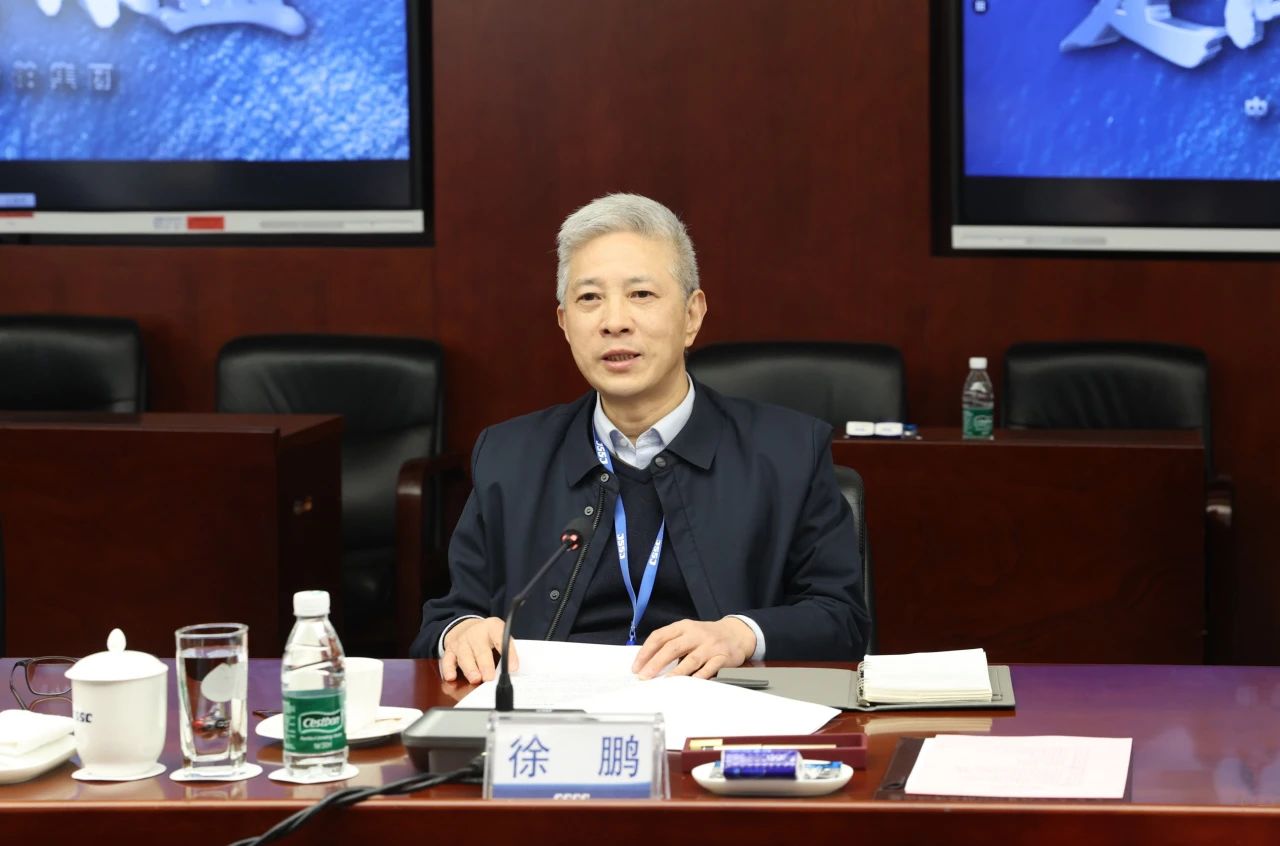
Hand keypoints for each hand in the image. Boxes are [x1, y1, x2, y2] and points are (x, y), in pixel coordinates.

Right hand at [441, 617, 516, 683]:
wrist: (466, 627)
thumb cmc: (487, 636)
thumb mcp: (500, 635)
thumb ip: (506, 649)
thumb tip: (512, 670)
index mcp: (492, 628)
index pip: (501, 639)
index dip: (508, 653)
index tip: (513, 667)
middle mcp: (476, 634)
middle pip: (481, 650)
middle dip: (486, 665)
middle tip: (490, 678)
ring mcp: (461, 642)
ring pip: (464, 656)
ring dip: (470, 669)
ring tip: (476, 679)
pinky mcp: (450, 651)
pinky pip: (448, 660)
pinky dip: (448, 669)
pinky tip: (451, 677)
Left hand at [631, 617, 755, 679]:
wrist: (736, 633)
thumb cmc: (706, 636)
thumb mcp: (687, 632)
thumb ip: (670, 643)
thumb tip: (647, 663)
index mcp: (683, 627)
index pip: (660, 636)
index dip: (646, 652)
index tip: (637, 666)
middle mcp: (696, 634)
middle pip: (672, 648)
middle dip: (656, 663)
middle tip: (645, 677)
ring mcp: (710, 646)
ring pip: (691, 659)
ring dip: (676, 672)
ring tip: (665, 682)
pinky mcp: (722, 657)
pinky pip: (709, 668)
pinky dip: (700, 676)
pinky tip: (691, 683)